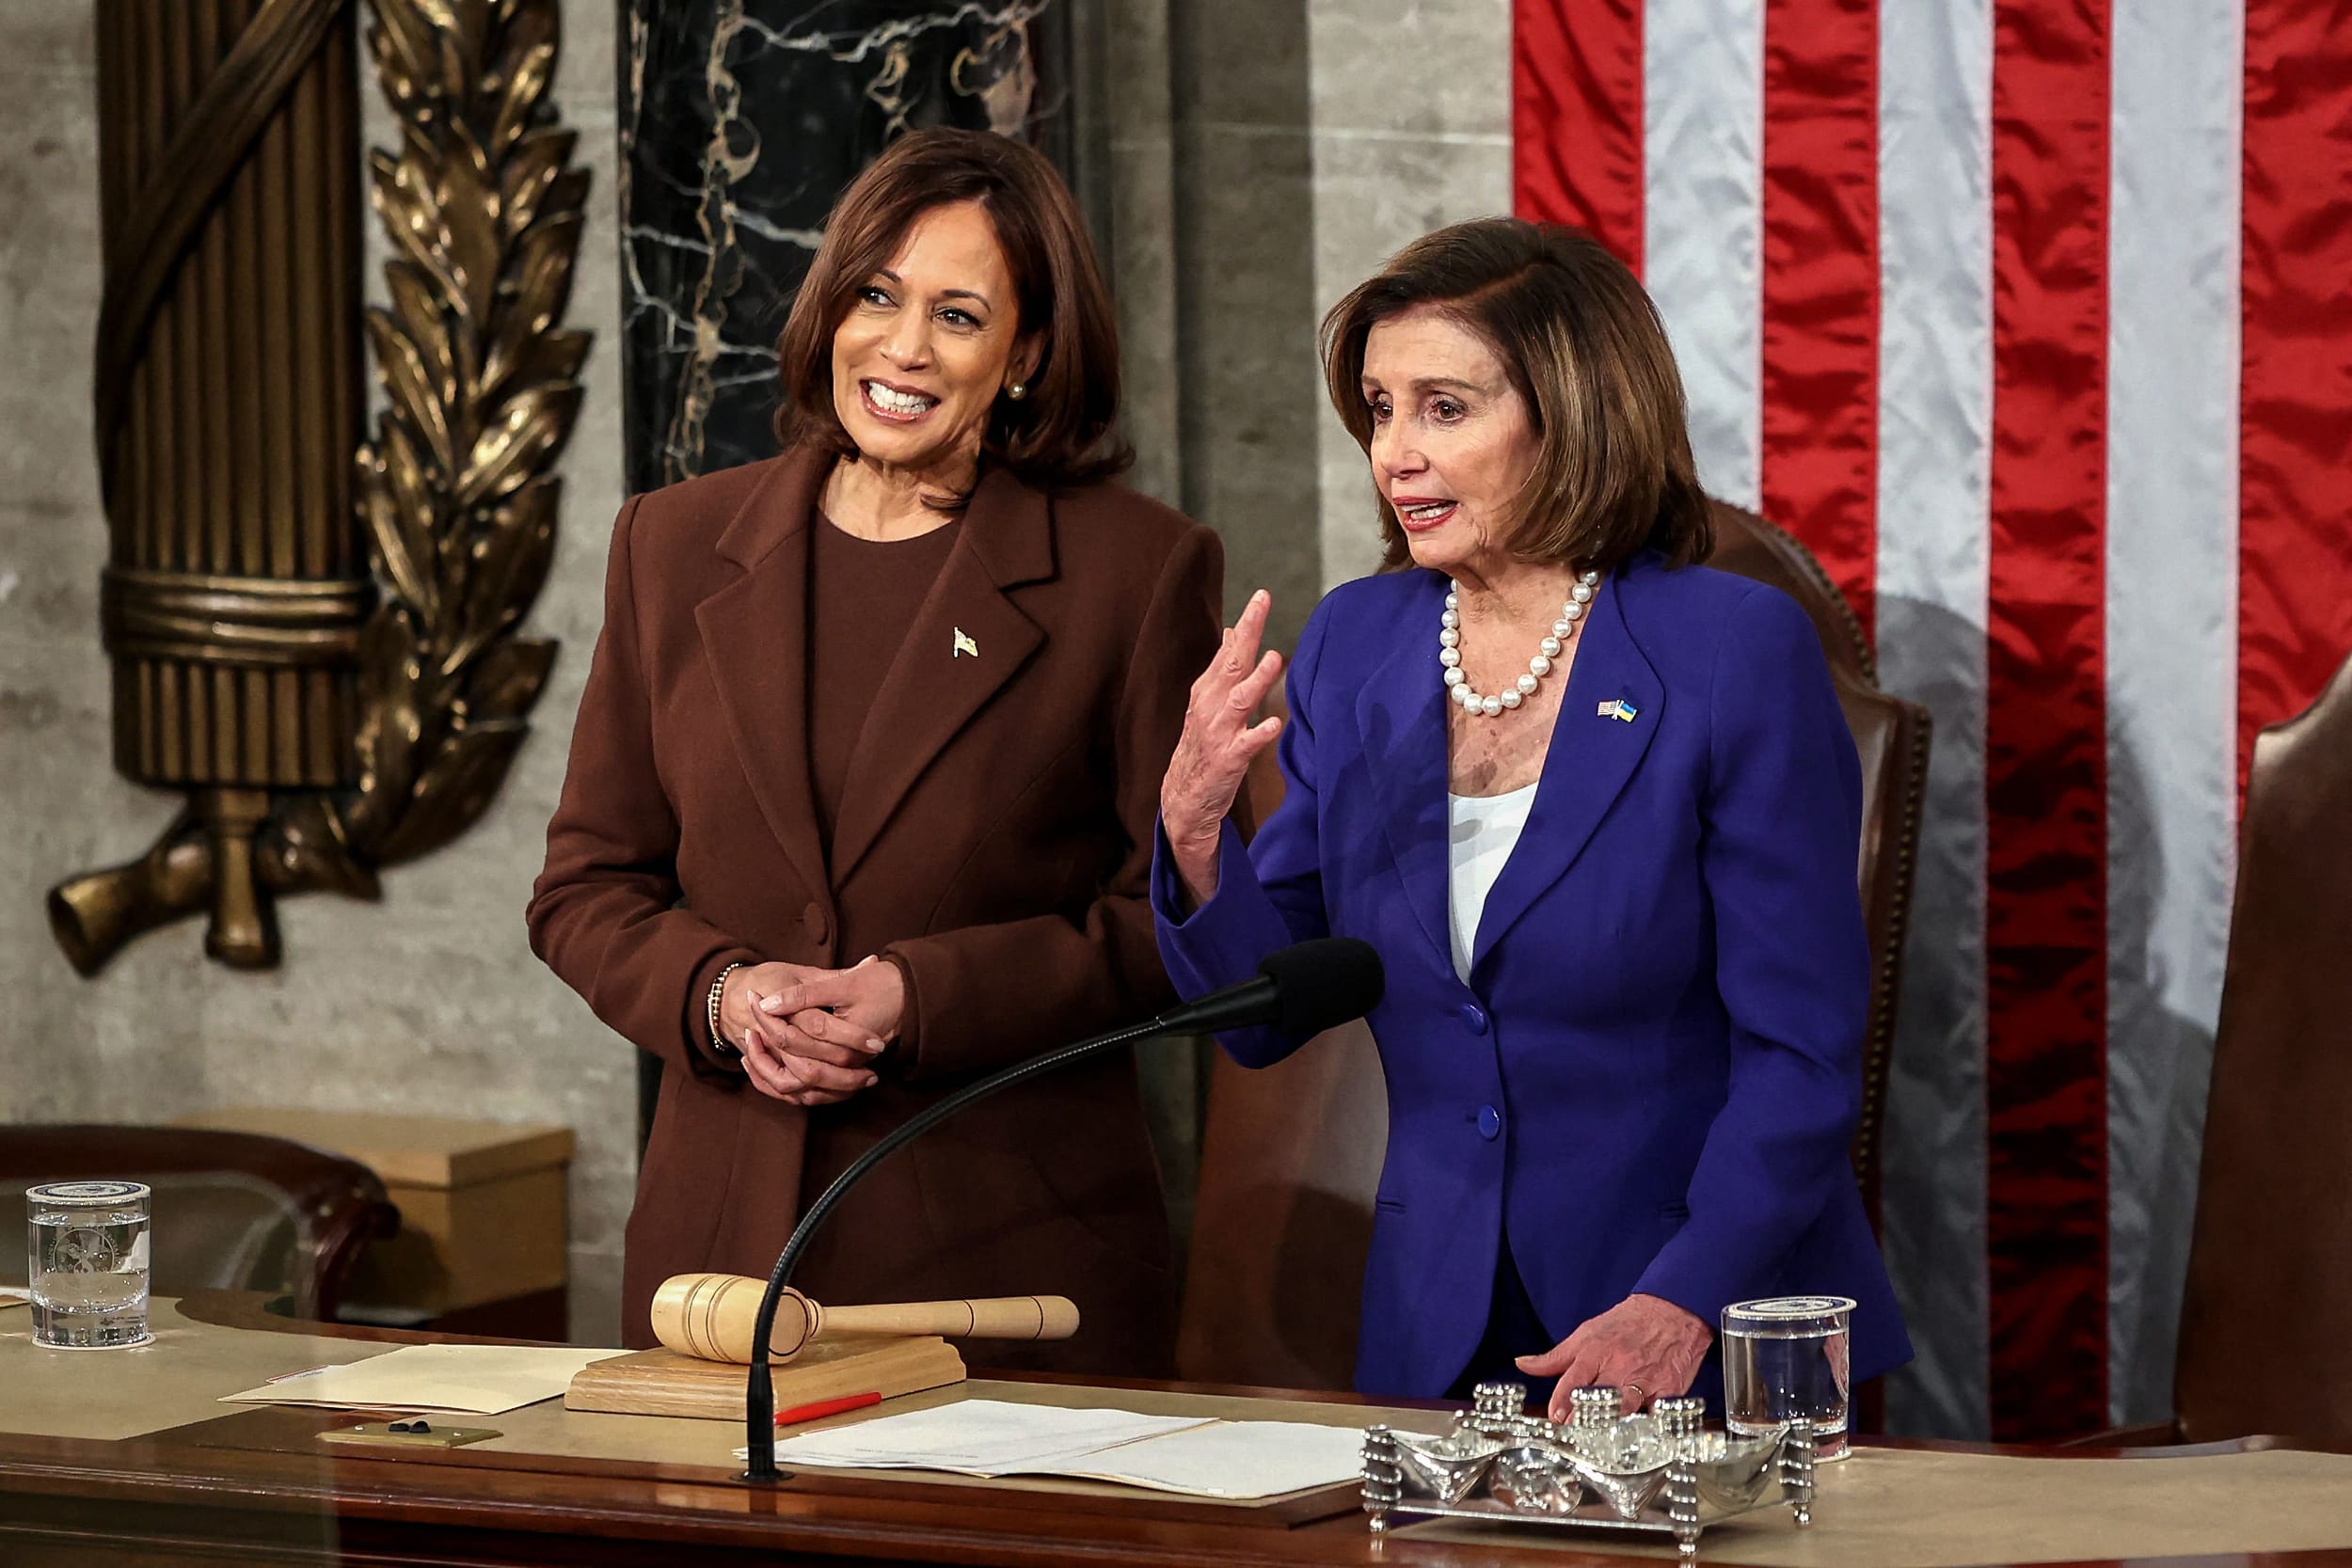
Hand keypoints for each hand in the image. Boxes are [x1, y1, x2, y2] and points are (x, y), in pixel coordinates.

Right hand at [718, 960, 888, 1105]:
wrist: (731, 997)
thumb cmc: (769, 980)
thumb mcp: (802, 973)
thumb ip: (838, 973)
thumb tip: (874, 960)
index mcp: (783, 1010)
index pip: (820, 1028)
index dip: (851, 1037)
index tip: (877, 1042)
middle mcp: (772, 1039)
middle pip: (810, 1067)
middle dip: (845, 1075)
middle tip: (874, 1073)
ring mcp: (767, 1057)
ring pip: (799, 1085)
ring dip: (832, 1089)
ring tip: (862, 1082)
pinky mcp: (765, 1069)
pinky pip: (787, 1093)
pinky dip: (813, 1095)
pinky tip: (839, 1092)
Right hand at [1159, 589, 1284, 904]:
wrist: (1183, 797)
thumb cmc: (1203, 743)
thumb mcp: (1207, 701)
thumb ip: (1223, 668)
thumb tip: (1233, 632)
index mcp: (1207, 690)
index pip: (1228, 650)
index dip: (1245, 624)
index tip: (1262, 596)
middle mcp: (1209, 706)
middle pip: (1231, 663)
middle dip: (1248, 633)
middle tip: (1263, 605)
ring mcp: (1217, 732)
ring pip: (1238, 700)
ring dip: (1256, 680)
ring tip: (1274, 658)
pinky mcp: (1227, 760)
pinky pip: (1246, 744)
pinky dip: (1259, 733)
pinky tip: (1276, 725)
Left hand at [1515, 1294, 1712, 1419]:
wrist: (1671, 1310)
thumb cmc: (1626, 1324)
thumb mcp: (1586, 1334)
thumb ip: (1554, 1357)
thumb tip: (1523, 1364)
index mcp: (1595, 1351)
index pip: (1573, 1380)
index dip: (1562, 1402)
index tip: (1555, 1418)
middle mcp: (1619, 1365)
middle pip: (1597, 1399)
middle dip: (1583, 1419)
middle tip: (1574, 1435)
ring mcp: (1645, 1379)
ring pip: (1626, 1408)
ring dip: (1611, 1426)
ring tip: (1600, 1442)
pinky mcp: (1670, 1390)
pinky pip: (1658, 1413)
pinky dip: (1649, 1425)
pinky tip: (1639, 1436)